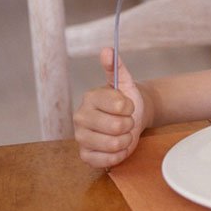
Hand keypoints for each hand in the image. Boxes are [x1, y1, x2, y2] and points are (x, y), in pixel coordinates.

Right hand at [73, 47, 145, 167]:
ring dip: (126, 140)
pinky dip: (119, 155)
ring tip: (122, 134)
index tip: (128, 106)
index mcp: (90, 97)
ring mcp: (80, 137)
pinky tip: (117, 147)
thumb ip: (116, 67)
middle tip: (126, 121)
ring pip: (113, 144)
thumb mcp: (125, 82)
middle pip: (117, 127)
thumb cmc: (127, 101)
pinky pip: (107, 160)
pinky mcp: (85, 155)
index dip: (130, 108)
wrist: (130, 119)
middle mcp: (80, 117)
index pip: (120, 106)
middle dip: (129, 125)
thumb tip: (107, 50)